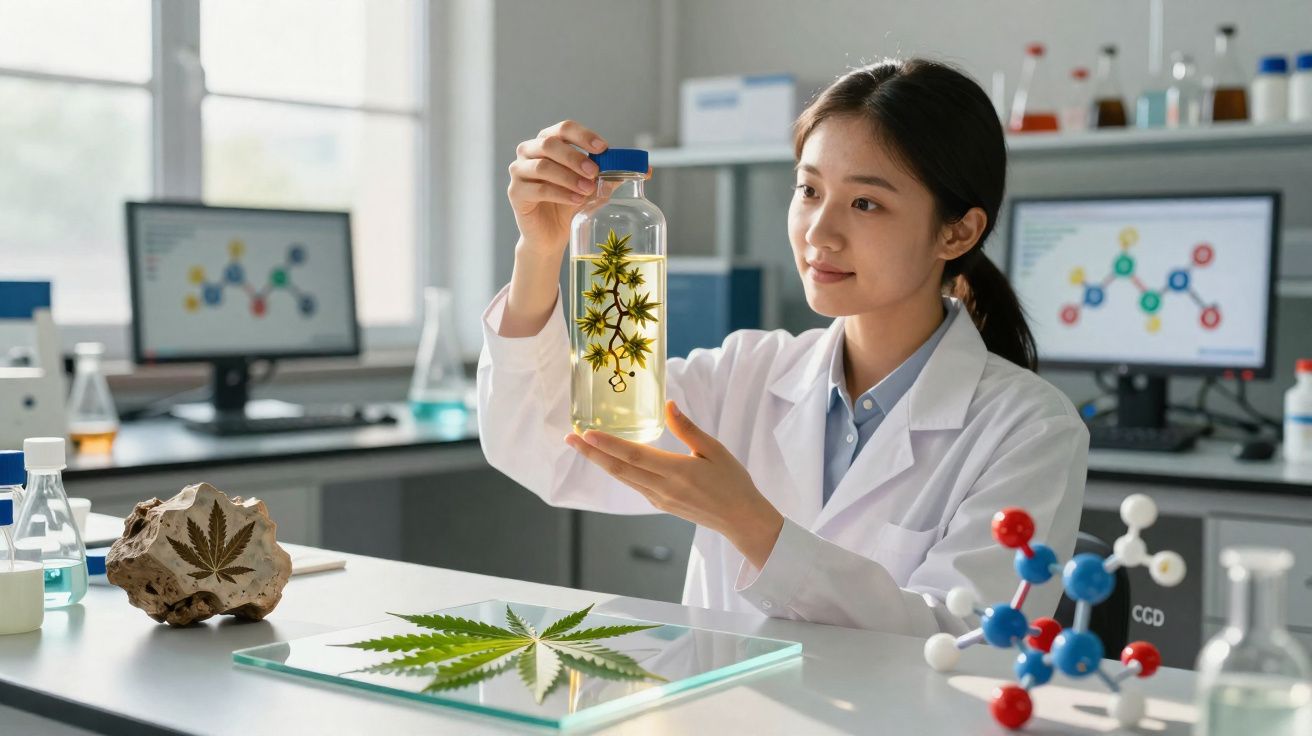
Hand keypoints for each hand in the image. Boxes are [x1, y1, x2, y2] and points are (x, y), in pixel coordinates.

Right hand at [507, 120, 607, 254]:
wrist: (551, 234)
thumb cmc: (571, 202)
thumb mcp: (595, 185)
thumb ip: (614, 174)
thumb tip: (647, 169)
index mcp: (548, 141)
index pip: (564, 128)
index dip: (584, 136)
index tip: (603, 148)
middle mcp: (529, 151)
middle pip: (550, 144)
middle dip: (576, 157)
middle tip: (595, 172)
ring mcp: (519, 171)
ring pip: (542, 166)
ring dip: (568, 177)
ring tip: (587, 189)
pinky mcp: (515, 193)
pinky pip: (537, 189)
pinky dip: (559, 193)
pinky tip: (575, 200)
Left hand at [564, 401, 784, 568]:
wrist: (741, 519)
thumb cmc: (733, 482)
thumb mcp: (714, 450)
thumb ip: (688, 429)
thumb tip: (668, 405)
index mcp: (676, 471)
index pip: (634, 455)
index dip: (607, 445)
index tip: (585, 434)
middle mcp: (662, 488)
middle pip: (619, 469)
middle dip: (592, 454)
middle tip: (569, 438)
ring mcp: (659, 499)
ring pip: (624, 478)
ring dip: (601, 462)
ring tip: (583, 447)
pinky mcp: (661, 505)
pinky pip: (635, 485)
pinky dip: (619, 471)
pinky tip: (612, 461)